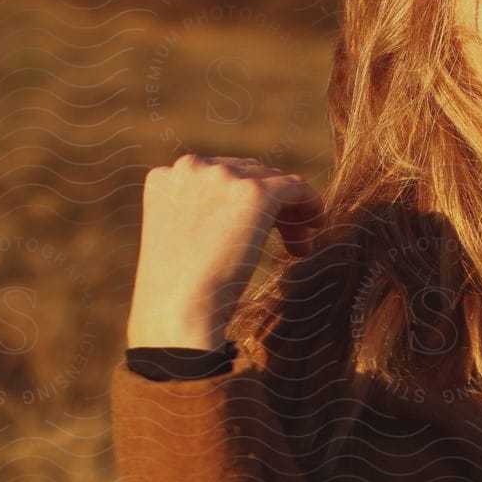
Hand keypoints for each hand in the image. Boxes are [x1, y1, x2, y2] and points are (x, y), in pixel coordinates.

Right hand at [125, 154, 323, 347]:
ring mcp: (223, 177)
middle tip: (286, 243)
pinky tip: (316, 226)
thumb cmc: (178, 293)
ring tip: (299, 246)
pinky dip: (310, 203)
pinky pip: (296, 187)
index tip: (256, 230)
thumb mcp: (177, 240)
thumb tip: (240, 211)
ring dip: (289, 213)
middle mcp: (192, 168)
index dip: (241, 202)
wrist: (180, 313)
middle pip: (247, 175)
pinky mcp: (255, 192)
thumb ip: (198, 214)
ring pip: (273, 181)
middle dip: (268, 207)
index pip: (218, 177)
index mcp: (165, 179)